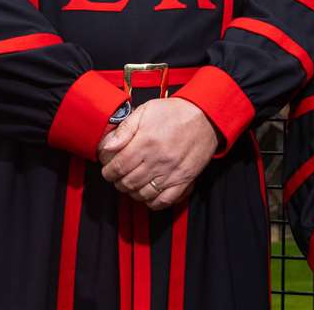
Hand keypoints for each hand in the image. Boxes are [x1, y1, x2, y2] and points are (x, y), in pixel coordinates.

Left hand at [96, 97, 218, 209]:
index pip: (118, 167)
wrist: (205, 116)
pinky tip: (148, 194)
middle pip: (128, 182)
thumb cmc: (175, 112)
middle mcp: (157, 160)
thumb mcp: (146, 111)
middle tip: (118, 176)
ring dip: (132, 192)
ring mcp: (171, 172)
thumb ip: (125, 129)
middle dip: (118, 182)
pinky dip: (152, 202)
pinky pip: (164, 200)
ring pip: (143, 194)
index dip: (108, 171)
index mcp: (146, 142)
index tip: (108, 170)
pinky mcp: (184, 180)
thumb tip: (108, 146)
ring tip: (132, 184)